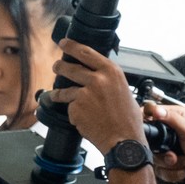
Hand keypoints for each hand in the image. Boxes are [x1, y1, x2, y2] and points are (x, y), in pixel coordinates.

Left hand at [47, 39, 147, 154]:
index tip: (64, 43)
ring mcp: (84, 94)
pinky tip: (83, 118)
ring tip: (58, 95)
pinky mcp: (75, 108)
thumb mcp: (123, 91)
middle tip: (56, 66)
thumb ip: (108, 81)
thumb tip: (96, 75)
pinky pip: (69, 108)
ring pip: (64, 90)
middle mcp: (97, 80)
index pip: (86, 52)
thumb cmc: (128, 119)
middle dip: (59, 66)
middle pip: (69, 67)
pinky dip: (73, 113)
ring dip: (59, 93)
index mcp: (111, 72)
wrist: (123, 140)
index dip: (72, 46)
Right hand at [142, 97, 184, 183]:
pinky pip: (161, 171)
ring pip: (156, 158)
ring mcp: (170, 150)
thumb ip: (172, 119)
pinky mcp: (170, 165)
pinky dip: (174, 173)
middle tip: (173, 154)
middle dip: (163, 152)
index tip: (146, 130)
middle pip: (150, 141)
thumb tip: (155, 109)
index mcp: (176, 119)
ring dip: (172, 164)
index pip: (152, 115)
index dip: (146, 121)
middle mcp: (171, 134)